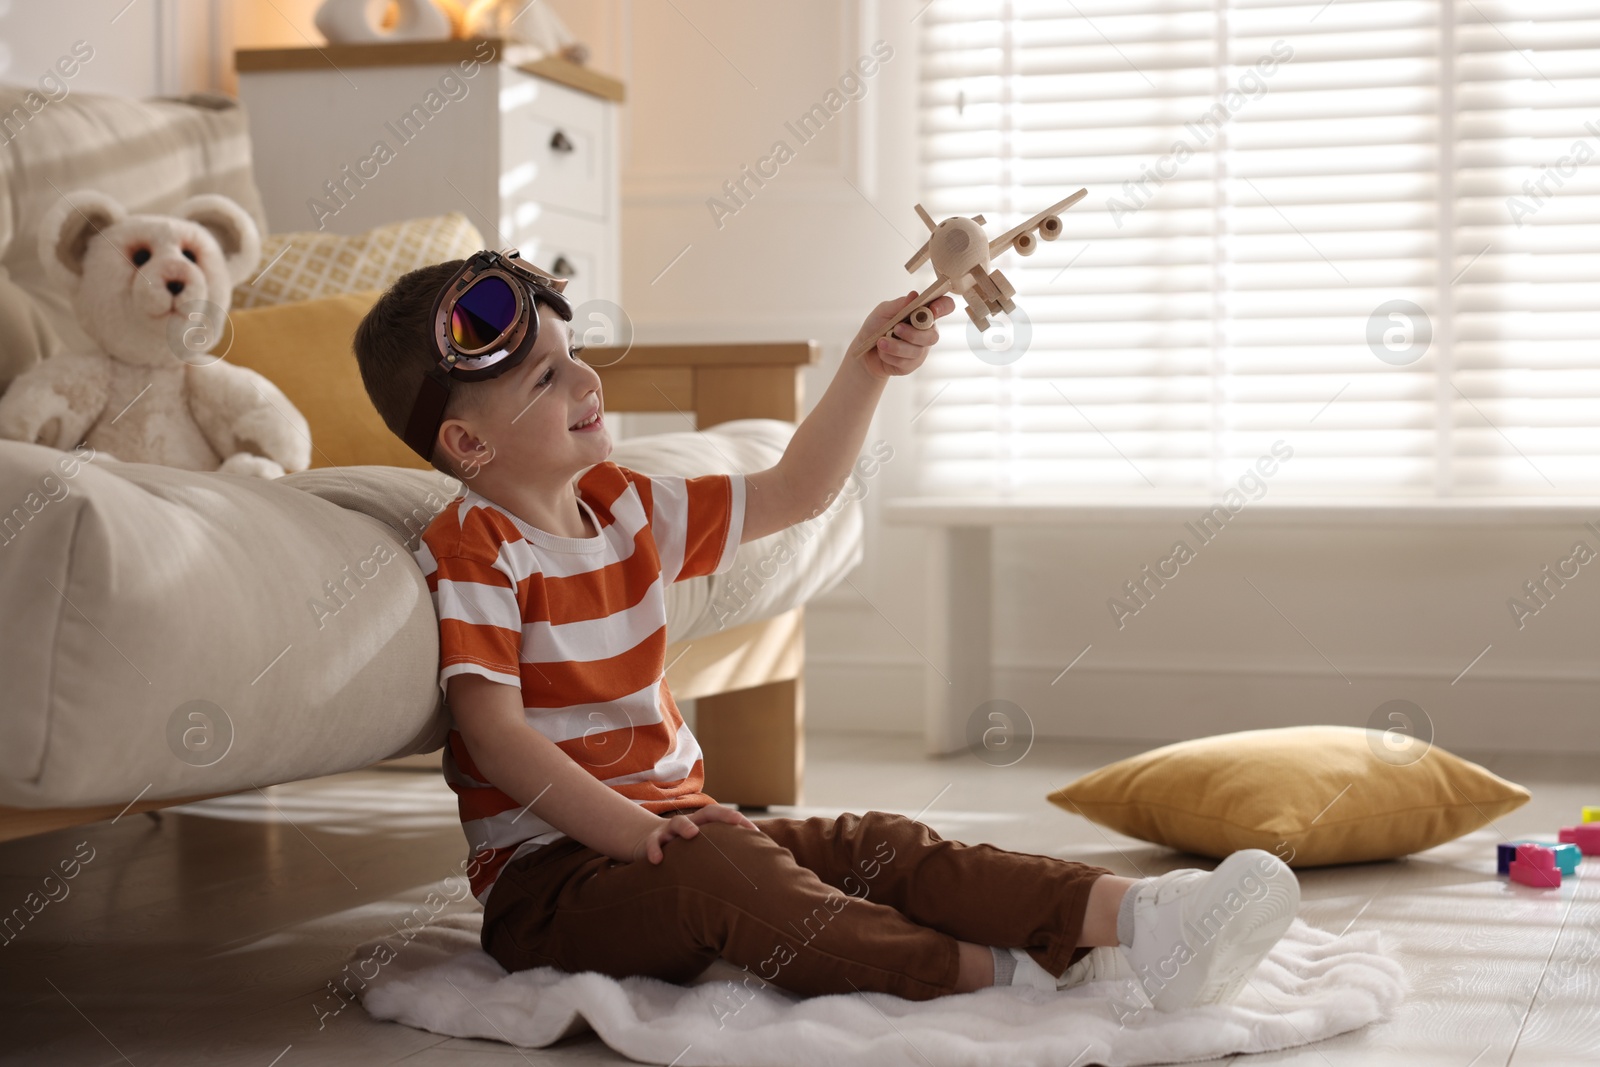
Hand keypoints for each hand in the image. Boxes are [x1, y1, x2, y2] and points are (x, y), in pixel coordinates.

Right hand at [629, 803, 760, 863]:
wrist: (647, 841)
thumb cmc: (682, 848)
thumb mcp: (699, 846)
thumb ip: (718, 851)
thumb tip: (747, 868)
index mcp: (701, 824)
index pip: (721, 816)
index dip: (737, 820)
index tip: (754, 830)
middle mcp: (687, 824)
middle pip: (704, 813)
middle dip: (721, 815)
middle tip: (736, 820)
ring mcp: (668, 831)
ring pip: (677, 823)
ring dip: (685, 827)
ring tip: (692, 834)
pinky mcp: (651, 841)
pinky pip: (652, 844)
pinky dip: (655, 850)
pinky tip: (658, 860)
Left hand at [849, 289, 956, 379]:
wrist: (864, 351)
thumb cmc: (877, 326)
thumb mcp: (884, 311)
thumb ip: (899, 304)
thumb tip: (914, 296)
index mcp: (923, 314)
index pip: (945, 307)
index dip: (944, 307)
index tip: (933, 309)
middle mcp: (926, 331)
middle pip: (933, 335)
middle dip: (913, 333)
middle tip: (896, 329)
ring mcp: (921, 349)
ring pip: (917, 351)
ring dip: (896, 346)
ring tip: (881, 342)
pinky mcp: (912, 364)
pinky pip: (906, 362)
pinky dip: (890, 356)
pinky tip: (882, 352)